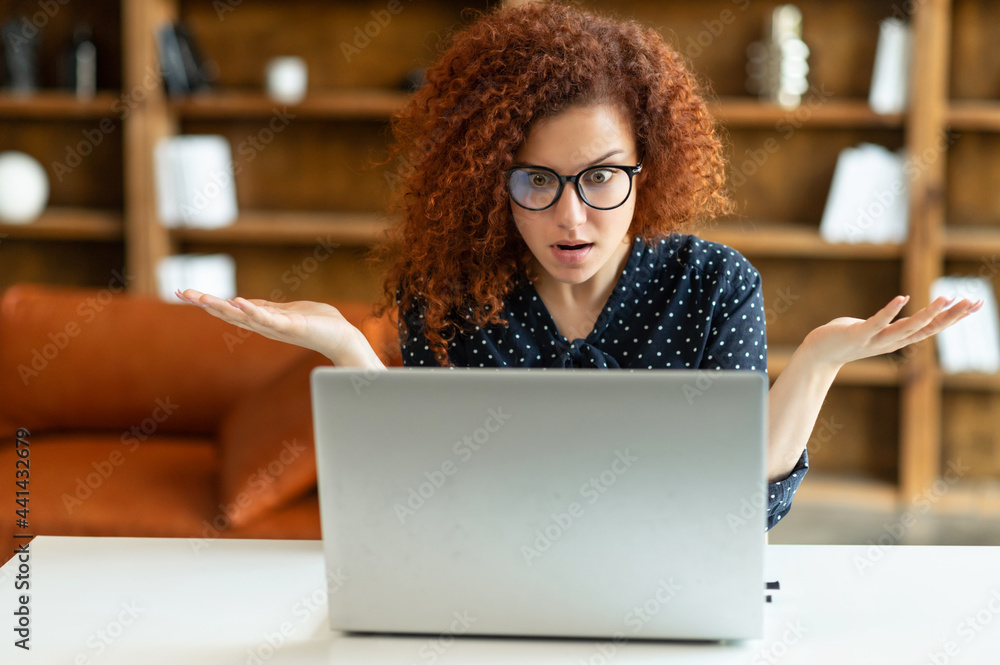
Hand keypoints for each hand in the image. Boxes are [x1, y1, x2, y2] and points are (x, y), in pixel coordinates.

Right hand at [175, 289, 375, 364]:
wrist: (342, 337)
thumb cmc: (319, 323)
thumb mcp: (287, 312)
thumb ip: (267, 309)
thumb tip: (245, 303)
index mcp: (263, 320)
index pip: (230, 310)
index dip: (208, 302)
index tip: (184, 293)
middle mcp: (265, 326)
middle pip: (229, 313)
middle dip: (205, 303)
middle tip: (182, 293)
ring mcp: (276, 327)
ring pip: (243, 316)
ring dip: (222, 306)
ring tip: (201, 297)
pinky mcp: (291, 326)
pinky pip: (268, 318)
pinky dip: (253, 311)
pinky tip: (238, 302)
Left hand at [798, 295, 983, 368]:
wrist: (817, 354)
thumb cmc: (843, 338)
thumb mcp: (871, 328)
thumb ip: (887, 321)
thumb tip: (899, 308)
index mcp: (896, 339)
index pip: (931, 328)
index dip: (954, 317)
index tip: (976, 304)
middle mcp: (890, 342)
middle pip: (926, 329)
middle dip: (951, 316)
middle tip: (974, 302)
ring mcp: (874, 340)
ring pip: (906, 328)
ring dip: (927, 314)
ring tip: (945, 298)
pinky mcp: (857, 335)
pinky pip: (877, 322)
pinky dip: (890, 311)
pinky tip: (902, 298)